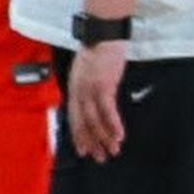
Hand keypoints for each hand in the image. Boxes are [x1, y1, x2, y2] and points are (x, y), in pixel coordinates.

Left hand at [65, 39, 129, 161]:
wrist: (103, 35)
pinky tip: (119, 136)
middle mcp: (78, 91)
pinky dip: (113, 125)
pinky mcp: (104, 86)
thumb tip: (92, 104)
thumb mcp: (87, 72)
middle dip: (91, 142)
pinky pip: (107, 110)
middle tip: (100, 158)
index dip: (78, 136)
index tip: (84, 151)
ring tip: (113, 151)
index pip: (74, 118)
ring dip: (104, 138)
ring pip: (95, 120)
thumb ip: (87, 88)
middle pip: (83, 123)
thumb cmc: (98, 51)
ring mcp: (90, 89)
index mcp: (74, 88)